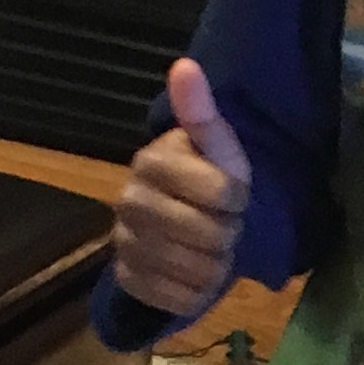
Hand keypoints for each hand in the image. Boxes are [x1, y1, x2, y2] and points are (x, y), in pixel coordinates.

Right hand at [112, 58, 251, 323]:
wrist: (180, 226)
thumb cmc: (205, 180)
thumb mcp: (216, 147)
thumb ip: (201, 112)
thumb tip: (185, 64)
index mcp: (152, 161)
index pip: (221, 192)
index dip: (239, 199)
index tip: (234, 195)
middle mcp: (128, 200)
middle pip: (209, 235)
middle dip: (228, 234)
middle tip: (224, 226)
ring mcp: (124, 242)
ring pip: (195, 269)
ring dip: (216, 266)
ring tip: (212, 251)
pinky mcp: (128, 280)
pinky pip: (177, 299)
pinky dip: (197, 294)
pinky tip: (196, 275)